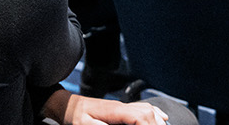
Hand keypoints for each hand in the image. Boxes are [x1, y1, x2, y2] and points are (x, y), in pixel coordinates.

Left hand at [44, 90, 168, 124]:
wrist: (67, 105)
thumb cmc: (74, 116)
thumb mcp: (84, 124)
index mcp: (116, 110)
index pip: (140, 117)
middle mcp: (122, 106)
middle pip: (147, 113)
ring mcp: (122, 106)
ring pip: (147, 109)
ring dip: (157, 121)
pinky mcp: (120, 108)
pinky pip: (142, 108)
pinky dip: (154, 113)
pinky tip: (161, 118)